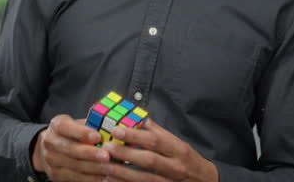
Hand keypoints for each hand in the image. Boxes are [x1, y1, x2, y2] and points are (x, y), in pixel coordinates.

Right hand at [32, 114, 111, 181]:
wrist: (53, 147)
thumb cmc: (73, 133)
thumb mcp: (80, 124)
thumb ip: (92, 126)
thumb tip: (113, 130)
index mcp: (56, 124)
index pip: (65, 127)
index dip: (81, 132)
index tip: (98, 136)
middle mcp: (50, 141)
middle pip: (69, 148)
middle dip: (89, 153)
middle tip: (106, 156)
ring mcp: (50, 159)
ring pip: (73, 165)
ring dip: (93, 168)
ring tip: (109, 168)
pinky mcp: (54, 174)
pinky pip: (74, 178)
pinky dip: (90, 178)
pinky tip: (103, 177)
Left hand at [102, 119, 219, 181]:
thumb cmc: (188, 160)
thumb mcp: (177, 143)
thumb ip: (157, 132)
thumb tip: (138, 118)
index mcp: (178, 149)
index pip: (155, 141)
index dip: (135, 135)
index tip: (117, 130)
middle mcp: (176, 167)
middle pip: (149, 160)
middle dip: (126, 154)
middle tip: (107, 147)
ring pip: (145, 179)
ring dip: (123, 173)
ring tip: (105, 167)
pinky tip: (112, 181)